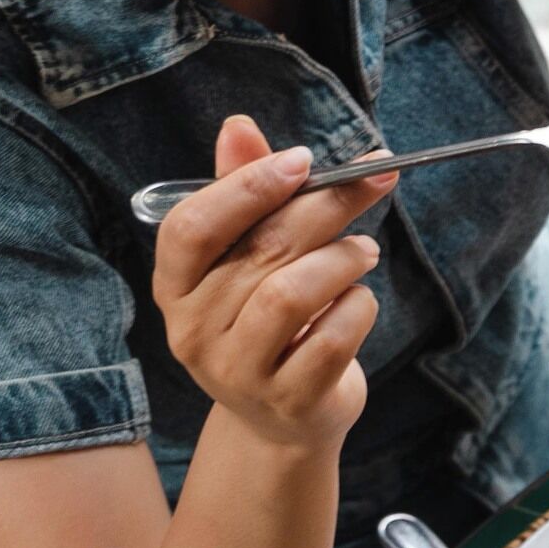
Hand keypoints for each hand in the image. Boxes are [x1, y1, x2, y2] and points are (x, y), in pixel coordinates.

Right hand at [151, 116, 395, 451]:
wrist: (281, 421)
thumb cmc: (265, 321)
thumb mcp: (247, 258)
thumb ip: (243, 193)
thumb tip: (238, 126)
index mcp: (174, 285)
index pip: (192, 227)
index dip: (246, 187)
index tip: (303, 159)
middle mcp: (193, 330)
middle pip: (259, 251)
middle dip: (325, 206)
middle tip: (374, 180)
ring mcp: (237, 371)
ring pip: (292, 294)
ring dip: (343, 259)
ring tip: (365, 251)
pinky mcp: (288, 400)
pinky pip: (331, 339)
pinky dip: (358, 308)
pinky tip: (360, 300)